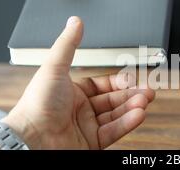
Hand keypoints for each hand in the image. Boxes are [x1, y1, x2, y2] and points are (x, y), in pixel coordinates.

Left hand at [0, 16, 154, 149]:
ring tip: (144, 102)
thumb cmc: (37, 105)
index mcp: (71, 92)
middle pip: (112, 100)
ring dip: (132, 108)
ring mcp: (86, 127)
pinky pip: (114, 131)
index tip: (132, 79)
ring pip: (116, 115)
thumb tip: (75, 23)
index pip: (101, 85)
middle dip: (131, 95)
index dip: (118, 82)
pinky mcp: (92, 143)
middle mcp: (80, 110)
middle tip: (147, 91)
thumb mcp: (54, 67)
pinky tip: (138, 115)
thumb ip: (68, 45)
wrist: (32, 139)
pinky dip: (127, 123)